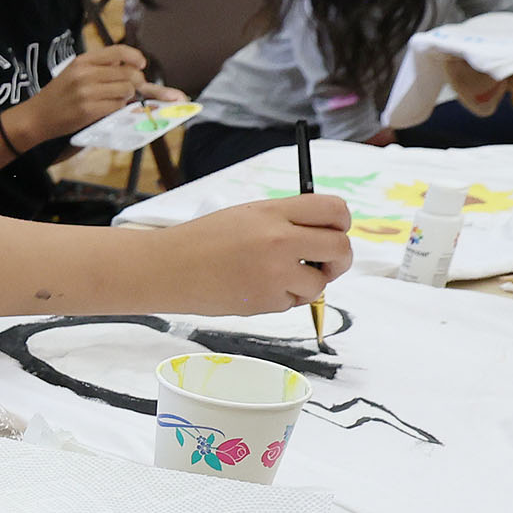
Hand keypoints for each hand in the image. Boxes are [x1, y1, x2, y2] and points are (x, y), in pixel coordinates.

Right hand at [11, 43, 154, 145]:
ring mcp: (87, 92)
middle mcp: (85, 73)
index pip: (118, 51)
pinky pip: (117, 106)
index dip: (135, 57)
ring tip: (116, 99)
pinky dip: (119, 107)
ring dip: (127, 96)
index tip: (142, 64)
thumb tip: (130, 66)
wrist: (37, 116)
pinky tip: (108, 108)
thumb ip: (99, 67)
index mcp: (83, 60)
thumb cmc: (58, 94)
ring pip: (126, 90)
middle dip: (137, 82)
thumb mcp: (74, 72)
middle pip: (128, 73)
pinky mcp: (89, 110)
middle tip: (133, 88)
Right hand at [145, 195, 353, 314]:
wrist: (169, 269)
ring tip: (279, 277)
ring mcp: (274, 274)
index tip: (337, 230)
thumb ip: (287, 220)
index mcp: (274, 211)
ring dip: (309, 283)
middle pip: (340, 248)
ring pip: (320, 283)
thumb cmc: (204, 240)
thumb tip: (325, 235)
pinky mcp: (267, 302)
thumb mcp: (248, 214)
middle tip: (328, 262)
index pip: (334, 209)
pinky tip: (257, 287)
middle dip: (340, 258)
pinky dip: (284, 298)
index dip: (343, 222)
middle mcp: (279, 240)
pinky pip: (295, 302)